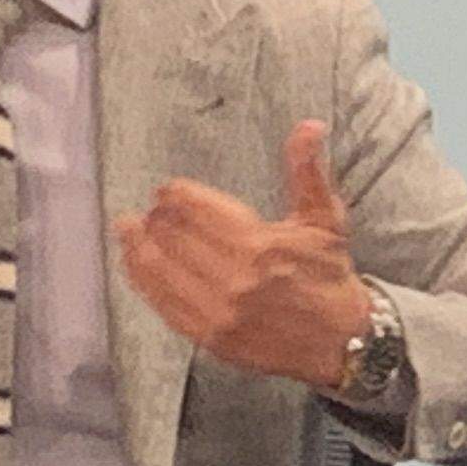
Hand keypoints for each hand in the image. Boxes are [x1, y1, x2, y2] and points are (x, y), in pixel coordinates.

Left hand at [118, 119, 368, 391]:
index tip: (168, 189)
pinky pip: (162, 303)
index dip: (176, 195)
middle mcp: (235, 280)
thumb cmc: (329, 274)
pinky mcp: (208, 337)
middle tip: (153, 209)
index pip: (198, 210)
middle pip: (175, 237)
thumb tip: (309, 125)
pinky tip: (134, 263)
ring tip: (127, 229)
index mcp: (260, 245)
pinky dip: (142, 280)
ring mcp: (218, 312)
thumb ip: (308, 171)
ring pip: (161, 269)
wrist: (339, 339)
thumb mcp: (324, 218)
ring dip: (138, 246)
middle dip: (157, 218)